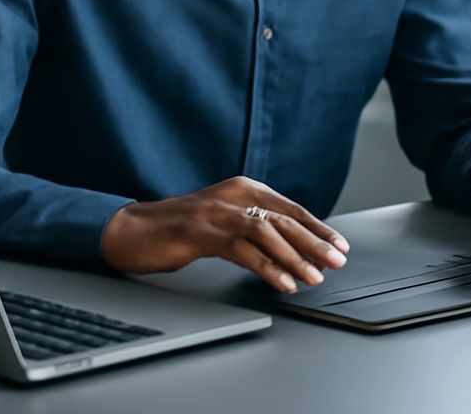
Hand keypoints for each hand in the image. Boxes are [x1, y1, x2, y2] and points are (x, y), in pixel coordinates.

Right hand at [101, 177, 349, 292]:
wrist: (131, 230)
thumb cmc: (178, 229)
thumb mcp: (223, 221)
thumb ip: (252, 225)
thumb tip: (291, 245)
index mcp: (244, 189)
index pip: (290, 208)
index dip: (317, 227)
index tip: (339, 244)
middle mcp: (235, 195)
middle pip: (285, 219)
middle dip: (315, 242)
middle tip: (338, 260)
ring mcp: (218, 212)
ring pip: (268, 233)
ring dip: (296, 256)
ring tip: (315, 276)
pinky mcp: (202, 232)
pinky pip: (243, 251)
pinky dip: (267, 267)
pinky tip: (282, 282)